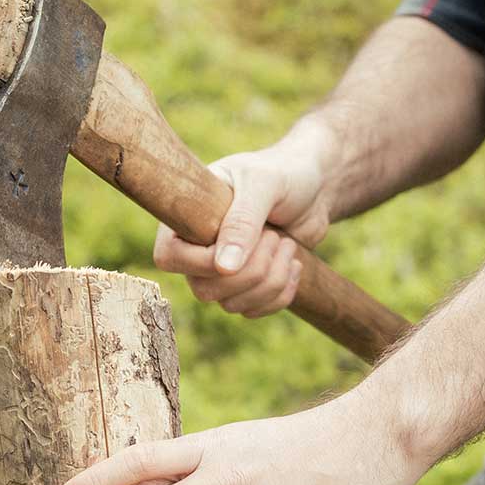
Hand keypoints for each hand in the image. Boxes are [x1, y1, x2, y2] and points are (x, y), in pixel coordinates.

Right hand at [154, 125, 336, 317]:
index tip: (249, 237)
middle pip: (204, 290)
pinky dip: (280, 294)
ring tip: (287, 245)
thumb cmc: (282, 173)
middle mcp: (197, 249)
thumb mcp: (262, 184)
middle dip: (251, 270)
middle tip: (274, 236)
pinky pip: (253, 310)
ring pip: (231, 305)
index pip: (169, 258)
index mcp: (187, 217)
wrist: (314, 186)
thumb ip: (242, 221)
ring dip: (270, 281)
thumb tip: (224, 268)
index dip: (206, 261)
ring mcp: (221, 272)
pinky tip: (294, 265)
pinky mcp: (248, 287)